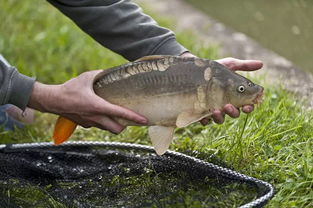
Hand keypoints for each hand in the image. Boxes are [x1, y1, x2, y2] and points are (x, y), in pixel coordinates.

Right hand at [28, 70, 147, 133]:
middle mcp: (95, 117)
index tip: (144, 120)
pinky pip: (99, 126)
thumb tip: (111, 72)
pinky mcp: (85, 124)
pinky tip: (103, 114)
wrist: (52, 100)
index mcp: (97, 106)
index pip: (120, 113)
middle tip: (130, 119)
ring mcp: (90, 123)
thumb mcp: (86, 77)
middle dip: (126, 126)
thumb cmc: (69, 89)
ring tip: (118, 116)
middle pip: (117, 129)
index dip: (134, 118)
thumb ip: (100, 75)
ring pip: (108, 129)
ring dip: (115, 125)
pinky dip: (104, 123)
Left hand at [180, 52, 262, 123]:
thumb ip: (244, 66)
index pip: (246, 106)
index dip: (248, 108)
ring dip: (220, 118)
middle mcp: (225, 105)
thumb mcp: (229, 65)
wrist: (195, 70)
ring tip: (216, 110)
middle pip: (234, 114)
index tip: (247, 106)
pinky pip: (204, 121)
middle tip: (228, 106)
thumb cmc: (215, 69)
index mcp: (235, 97)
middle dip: (233, 112)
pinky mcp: (201, 112)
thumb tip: (261, 64)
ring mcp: (213, 110)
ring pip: (220, 120)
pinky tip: (204, 117)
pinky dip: (205, 120)